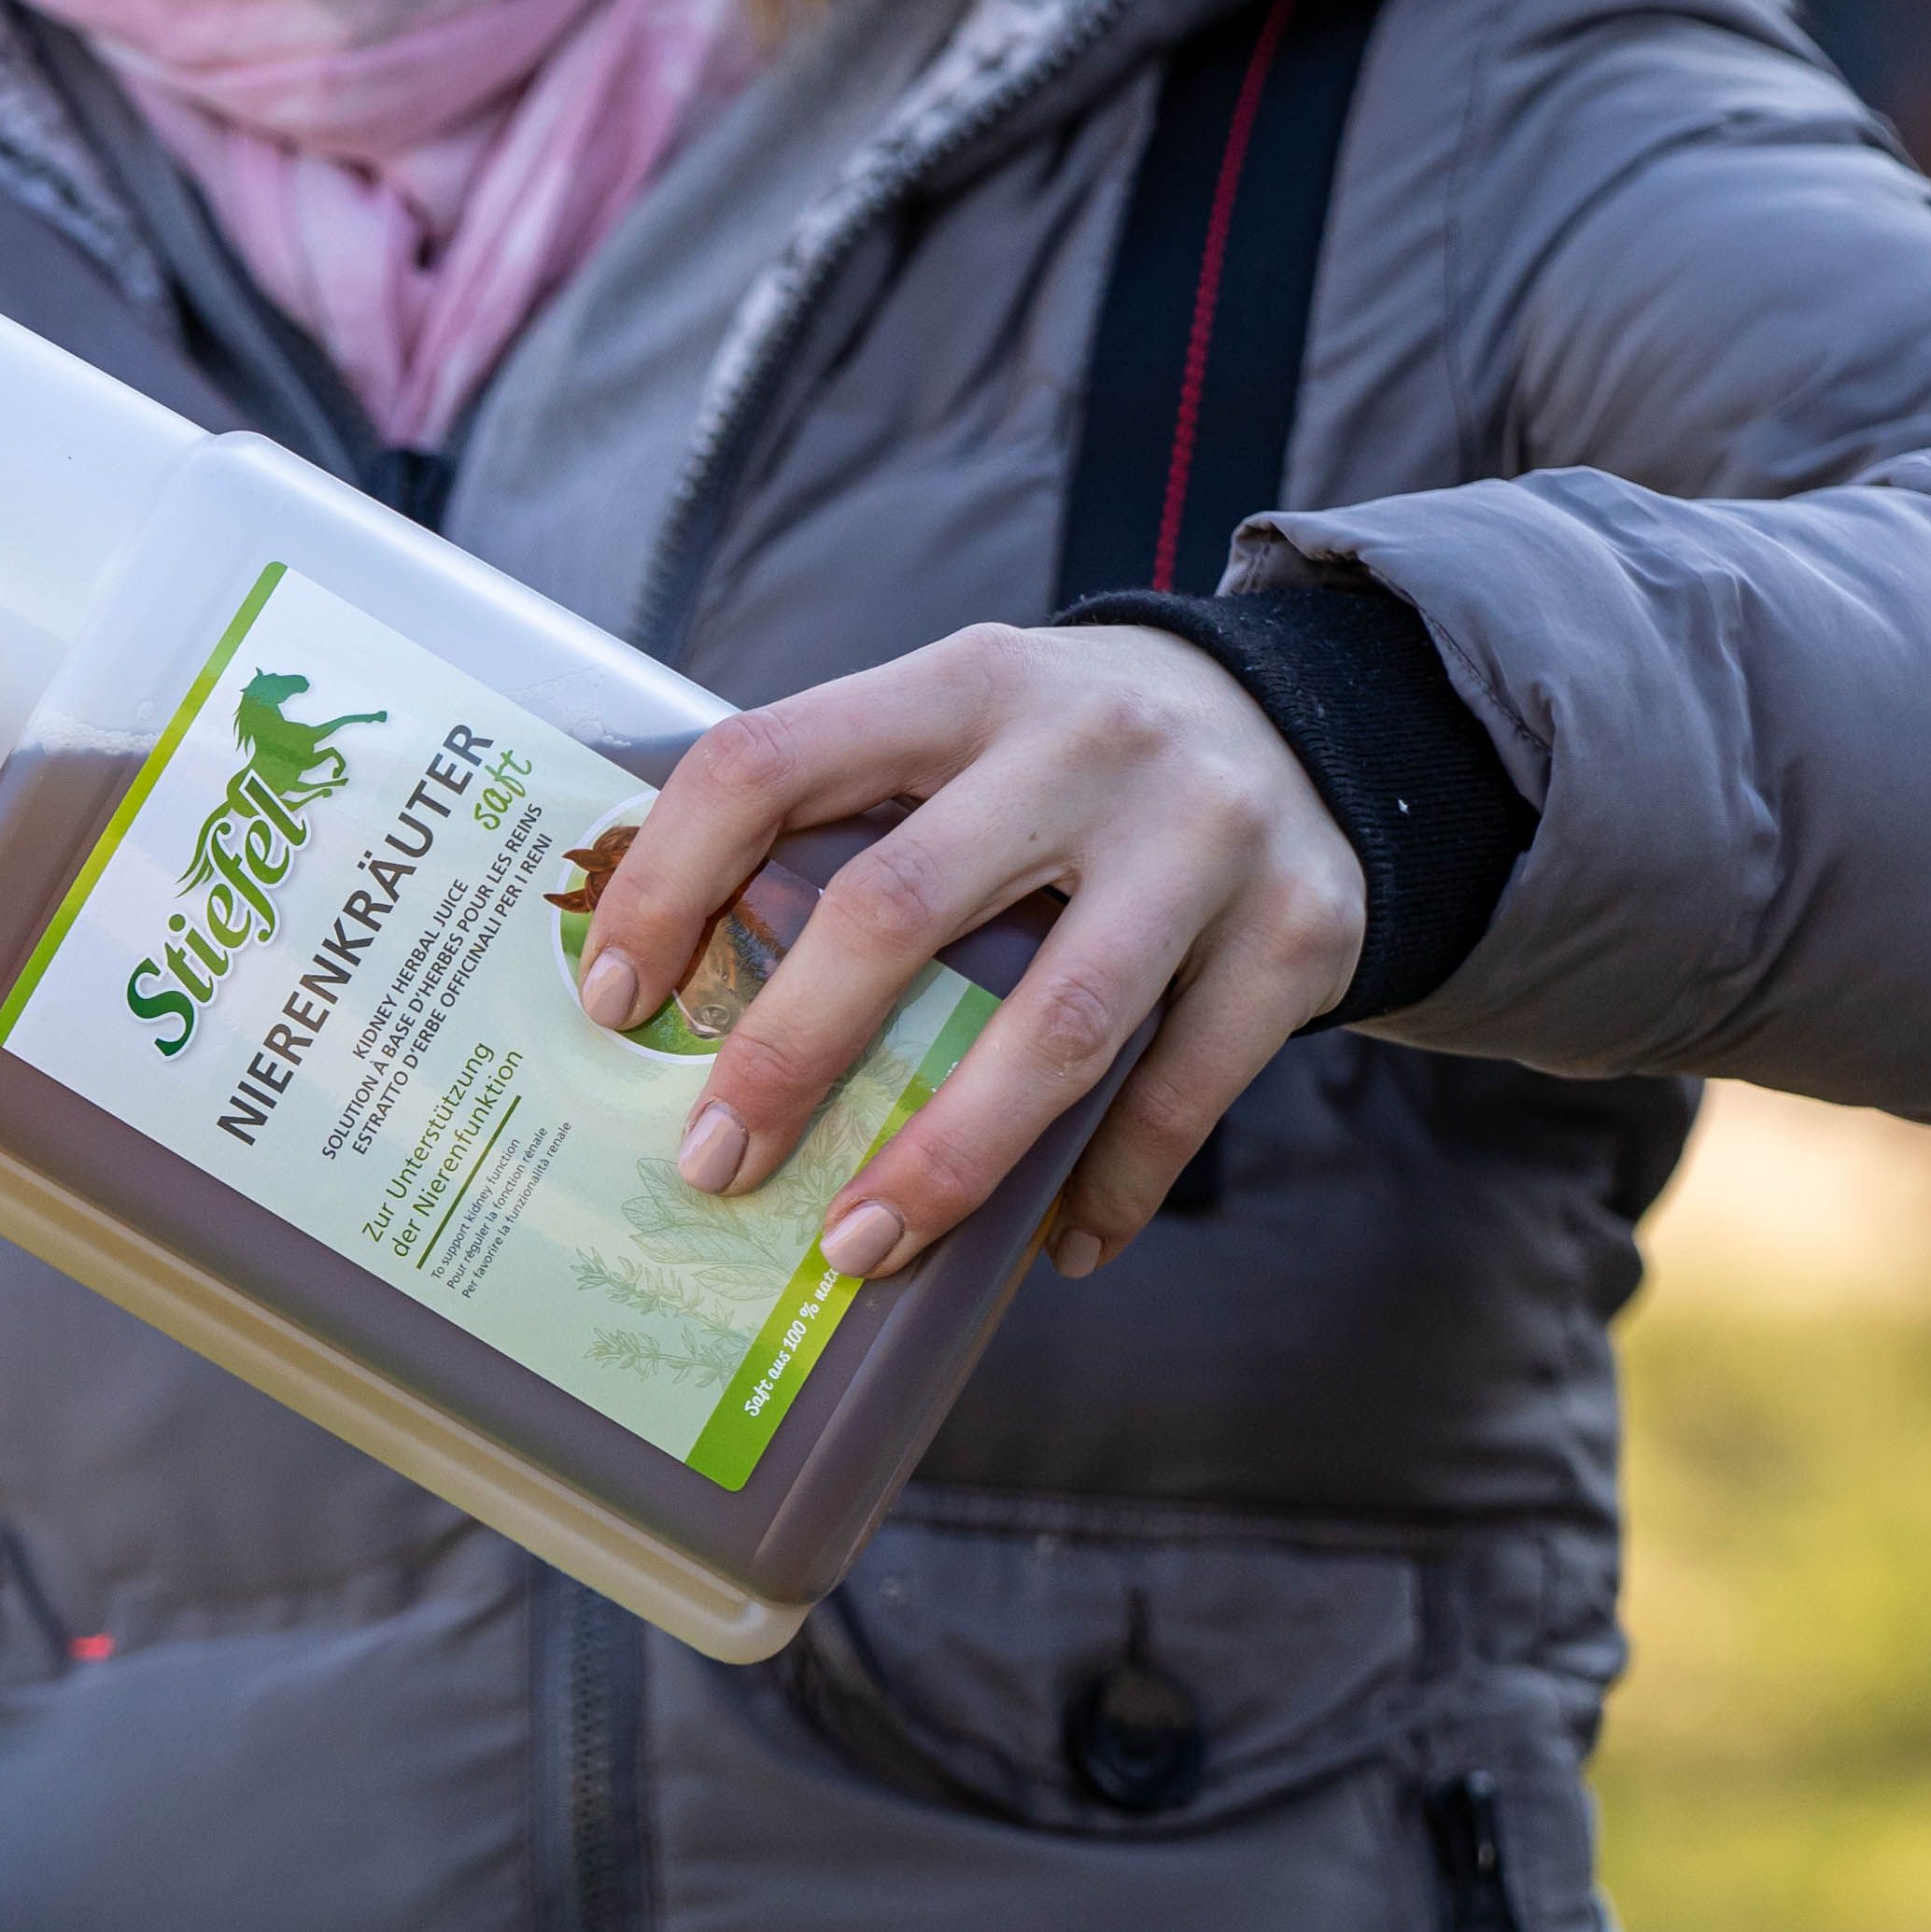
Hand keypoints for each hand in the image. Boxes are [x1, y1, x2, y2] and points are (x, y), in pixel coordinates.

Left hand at [575, 623, 1365, 1280]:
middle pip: (902, 905)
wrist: (1319, 723)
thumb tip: (683, 991)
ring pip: (1058, 1025)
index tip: (611, 1002)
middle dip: (790, 1053)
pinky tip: (1053, 1247)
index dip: (671, 882)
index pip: (772, 759)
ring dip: (947, 1157)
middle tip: (717, 1165)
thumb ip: (852, 815)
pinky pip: (1184, 1094)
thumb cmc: (1074, 761)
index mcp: (963, 682)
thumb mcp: (965, 729)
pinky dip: (1109, 1186)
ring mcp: (1203, 837)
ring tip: (861, 1249)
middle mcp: (1084, 743)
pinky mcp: (1299, 931)